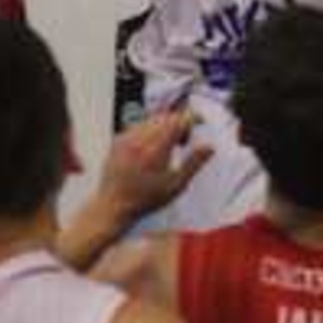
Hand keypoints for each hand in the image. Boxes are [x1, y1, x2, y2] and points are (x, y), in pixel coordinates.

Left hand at [96, 108, 211, 229]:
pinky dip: (148, 130)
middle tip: (185, 141)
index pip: (179, 119)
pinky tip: (150, 148)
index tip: (200, 121)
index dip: (193, 117)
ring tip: (168, 146)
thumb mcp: (175, 185)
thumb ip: (194, 163)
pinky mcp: (118, 140)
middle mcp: (141, 137)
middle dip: (179, 123)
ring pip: (152, 119)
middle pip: (166, 116)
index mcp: (157, 147)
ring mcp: (127, 137)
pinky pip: (138, 126)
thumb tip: (209, 147)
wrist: (114, 205)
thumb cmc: (145, 199)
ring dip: (164, 126)